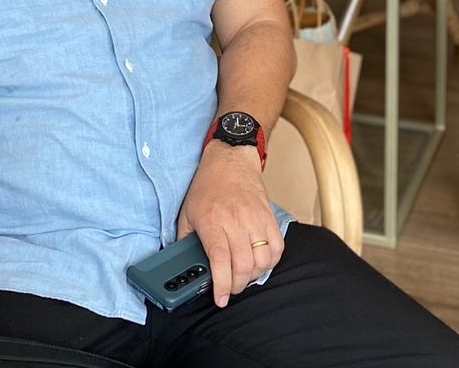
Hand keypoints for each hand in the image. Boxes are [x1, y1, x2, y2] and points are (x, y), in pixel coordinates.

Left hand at [178, 142, 283, 307]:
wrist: (230, 159)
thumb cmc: (208, 185)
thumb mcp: (186, 212)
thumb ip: (183, 239)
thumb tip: (181, 263)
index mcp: (213, 222)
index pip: (221, 261)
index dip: (221, 285)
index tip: (220, 299)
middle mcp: (236, 222)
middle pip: (243, 266)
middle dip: (236, 286)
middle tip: (229, 288)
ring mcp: (255, 220)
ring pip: (262, 260)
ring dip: (253, 276)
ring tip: (243, 276)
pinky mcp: (269, 217)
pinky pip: (277, 247)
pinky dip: (270, 261)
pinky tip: (259, 262)